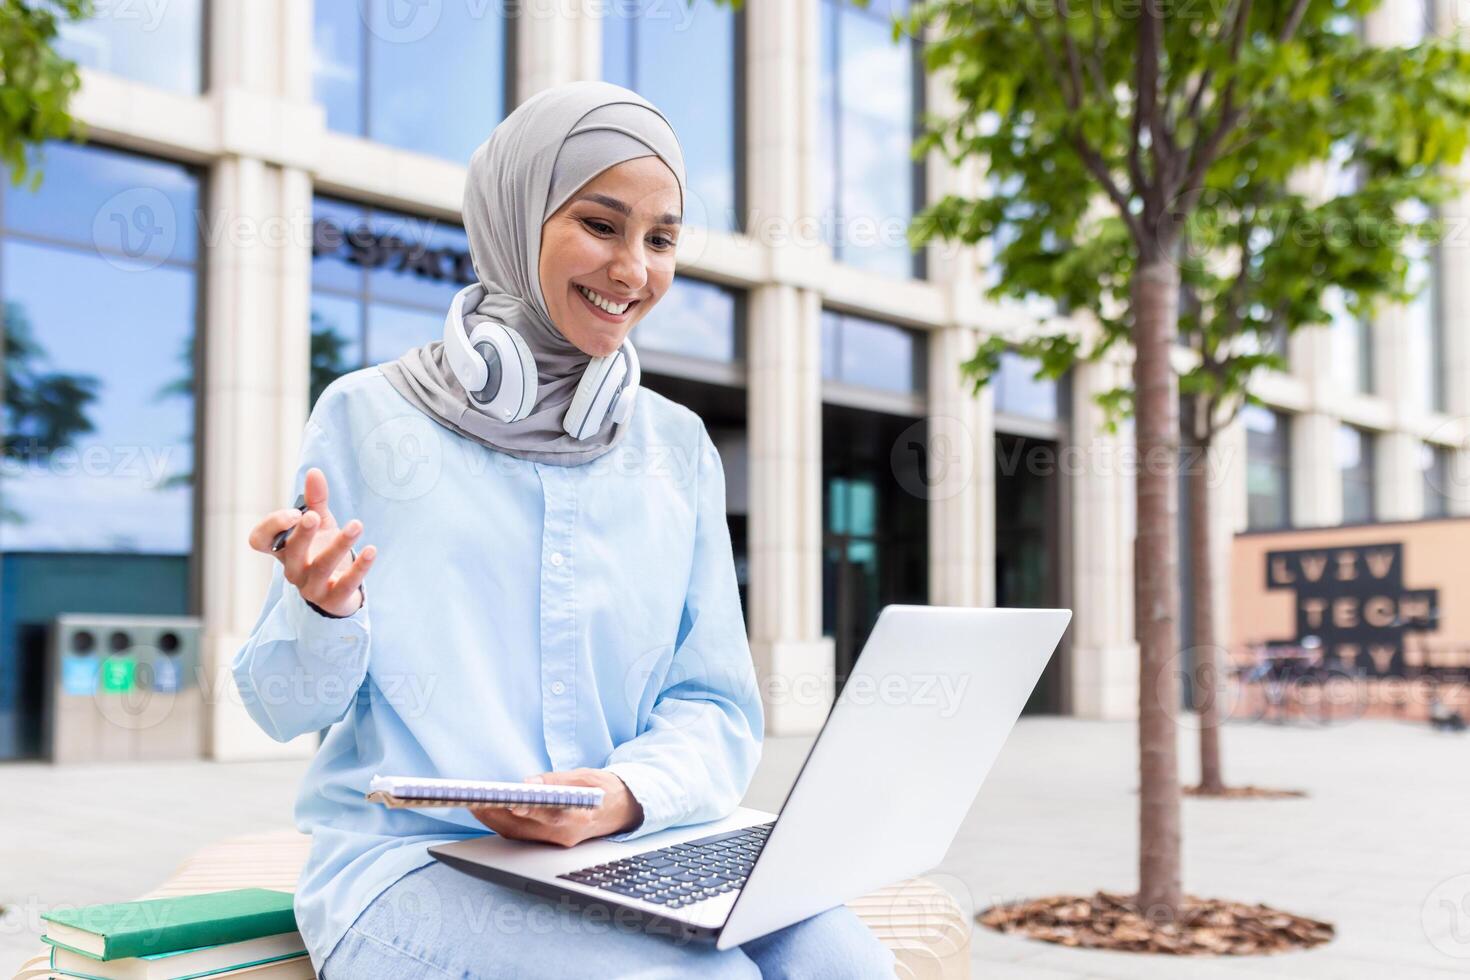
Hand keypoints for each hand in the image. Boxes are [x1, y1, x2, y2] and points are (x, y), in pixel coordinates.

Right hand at [247, 467, 374, 616]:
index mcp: (283, 550)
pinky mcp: (334, 599)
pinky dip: (361, 567)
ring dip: (340, 544)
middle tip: (313, 516)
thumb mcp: (320, 524)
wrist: (339, 592)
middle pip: (291, 552)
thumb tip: (314, 471)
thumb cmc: (322, 551)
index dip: (272, 526)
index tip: (294, 512)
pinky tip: (372, 549)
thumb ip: (315, 500)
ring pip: (322, 566)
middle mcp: (293, 569)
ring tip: (357, 524)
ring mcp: (312, 587)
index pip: (259, 540)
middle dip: (302, 535)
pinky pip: (347, 584)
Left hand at [471, 769, 642, 847]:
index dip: (525, 809)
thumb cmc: (604, 790)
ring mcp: (557, 843)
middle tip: (474, 801)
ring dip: (495, 821)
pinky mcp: (550, 843)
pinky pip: (523, 836)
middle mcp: (565, 836)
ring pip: (519, 834)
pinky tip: (492, 813)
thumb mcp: (585, 777)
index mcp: (577, 817)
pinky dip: (505, 825)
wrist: (623, 810)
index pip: (547, 815)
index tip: (507, 800)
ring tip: (476, 805)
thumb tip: (530, 782)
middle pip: (524, 828)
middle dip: (497, 815)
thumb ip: (557, 780)